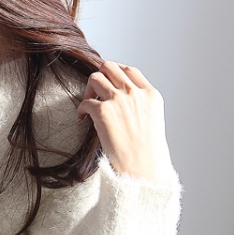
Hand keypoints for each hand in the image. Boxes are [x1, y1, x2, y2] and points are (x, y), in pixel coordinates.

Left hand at [77, 61, 173, 185]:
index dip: (115, 74)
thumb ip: (140, 108)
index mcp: (150, 95)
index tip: (108, 85)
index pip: (130, 71)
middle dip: (100, 77)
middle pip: (111, 67)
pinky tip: (82, 118)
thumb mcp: (152, 123)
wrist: (143, 167)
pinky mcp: (103, 111)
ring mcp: (119, 100)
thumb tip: (124, 108)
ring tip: (88, 105)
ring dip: (88, 89)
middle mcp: (135, 93)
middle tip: (95, 93)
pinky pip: (85, 101)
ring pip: (96, 76)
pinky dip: (81, 108)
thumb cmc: (147, 154)